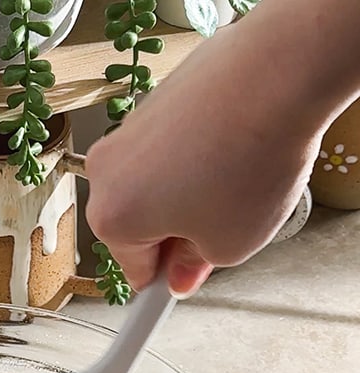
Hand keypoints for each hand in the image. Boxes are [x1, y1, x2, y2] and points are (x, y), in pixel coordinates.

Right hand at [82, 0, 359, 296]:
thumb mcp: (232, 245)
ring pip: (156, 181)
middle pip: (139, 223)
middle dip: (178, 230)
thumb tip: (185, 268)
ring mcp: (127, 132)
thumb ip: (199, 266)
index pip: (135, 272)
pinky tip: (235, 145)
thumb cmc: (248, 160)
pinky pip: (172, 144)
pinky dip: (199, 151)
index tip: (172, 290)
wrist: (272, 75)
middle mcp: (106, 173)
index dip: (165, 283)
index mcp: (112, 219)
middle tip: (225, 226)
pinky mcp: (155, 101)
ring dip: (190, 189)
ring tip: (238, 179)